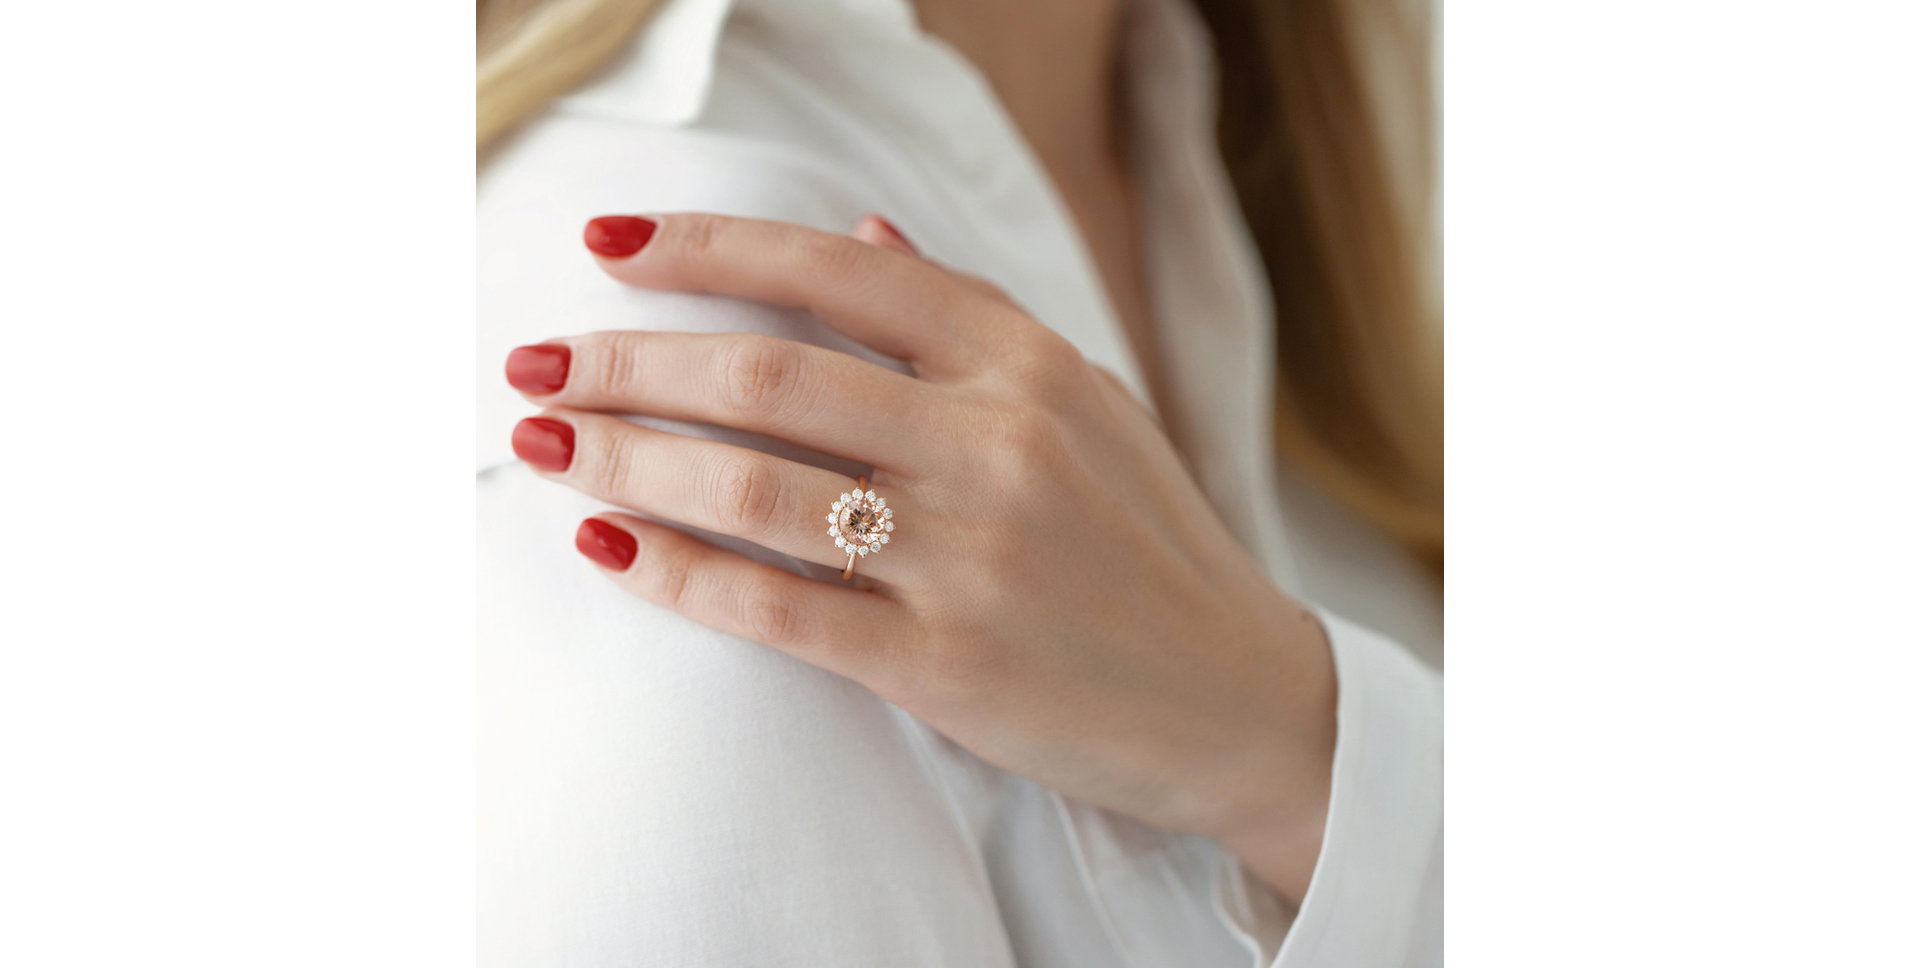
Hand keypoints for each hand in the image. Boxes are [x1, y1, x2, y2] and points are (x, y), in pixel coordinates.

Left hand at [504, 212, 1337, 902]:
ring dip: (623, 462)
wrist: (1238, 697)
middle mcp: (997, 444)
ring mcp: (970, 557)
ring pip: (752, 489)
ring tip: (542, 447)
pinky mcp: (945, 665)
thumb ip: (971, 318)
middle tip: (537, 364)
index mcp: (1028, 363)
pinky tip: (605, 550)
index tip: (610, 245)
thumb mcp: (1087, 402)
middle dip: (628, 361)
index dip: (708, 248)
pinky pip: (777, 608)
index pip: (834, 273)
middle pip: (767, 375)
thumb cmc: (1148, 541)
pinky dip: (675, 575)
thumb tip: (859, 238)